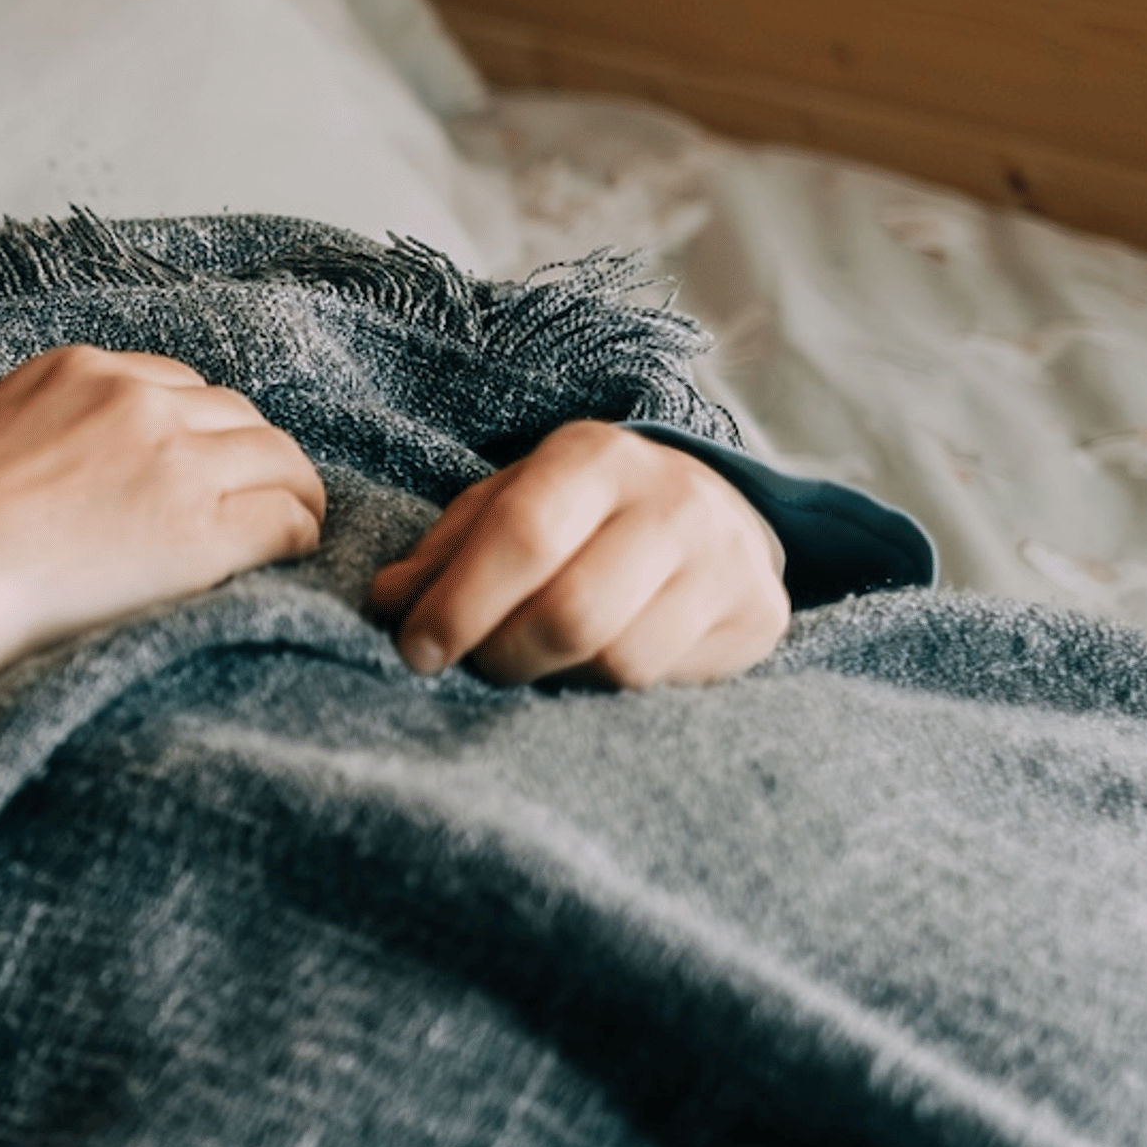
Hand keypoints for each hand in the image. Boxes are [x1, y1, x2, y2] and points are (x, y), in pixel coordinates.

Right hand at [0, 346, 329, 684]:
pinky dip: (297, 533)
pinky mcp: (200, 531)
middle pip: (236, 414)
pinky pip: (284, 519)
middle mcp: (135, 402)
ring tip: (292, 523)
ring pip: (278, 459)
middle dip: (249, 454)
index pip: (176, 384)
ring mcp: (173, 463)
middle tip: (261, 495)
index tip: (202, 462)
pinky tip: (288, 554)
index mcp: (80, 370)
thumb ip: (39, 425)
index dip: (199, 427)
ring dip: (290, 490)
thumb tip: (61, 458)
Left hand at [366, 421, 787, 689]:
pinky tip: (586, 667)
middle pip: (572, 612)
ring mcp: (725, 557)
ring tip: (531, 663)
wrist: (709, 513)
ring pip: (619, 660)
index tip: (417, 650)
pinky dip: (604, 689)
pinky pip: (663, 682)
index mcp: (594, 457)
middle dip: (502, 655)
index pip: (524, 536)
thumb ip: (445, 552)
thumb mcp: (507, 506)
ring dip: (553, 679)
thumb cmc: (581, 514)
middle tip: (475, 664)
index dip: (460, 604)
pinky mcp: (757, 613)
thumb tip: (388, 602)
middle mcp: (671, 499)